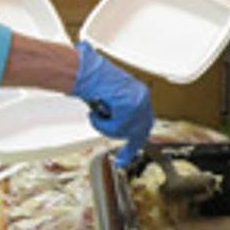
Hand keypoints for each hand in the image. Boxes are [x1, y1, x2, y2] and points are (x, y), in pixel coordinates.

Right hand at [71, 41, 152, 165]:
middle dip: (126, 142)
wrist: (84, 70)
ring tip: (95, 115)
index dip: (137, 142)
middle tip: (120, 158)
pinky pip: (117, 127)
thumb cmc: (92, 81)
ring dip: (106, 127)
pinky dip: (102, 124)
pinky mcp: (130, 105)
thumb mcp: (111, 100)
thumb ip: (119, 114)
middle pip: (139, 131)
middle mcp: (142, 97)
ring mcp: (138, 101)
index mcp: (140, 94)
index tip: (127, 157)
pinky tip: (94, 113)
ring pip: (124, 130)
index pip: (145, 123)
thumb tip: (120, 131)